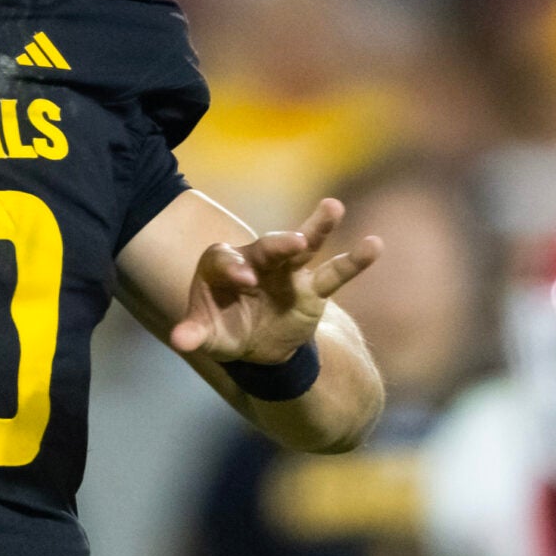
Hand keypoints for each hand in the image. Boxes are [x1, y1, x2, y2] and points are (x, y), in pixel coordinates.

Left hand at [169, 198, 379, 366]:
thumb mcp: (207, 335)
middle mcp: (257, 261)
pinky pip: (334, 273)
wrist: (254, 347)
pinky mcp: (312, 289)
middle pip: (267, 247)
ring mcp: (287, 272)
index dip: (233, 267)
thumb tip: (180, 341)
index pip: (224, 259)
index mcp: (222, 265)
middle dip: (279, 245)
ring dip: (317, 227)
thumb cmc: (224, 331)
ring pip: (304, 245)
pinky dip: (354, 261)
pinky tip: (375, 244)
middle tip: (295, 243)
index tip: (244, 280)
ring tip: (333, 207)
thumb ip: (194, 334)